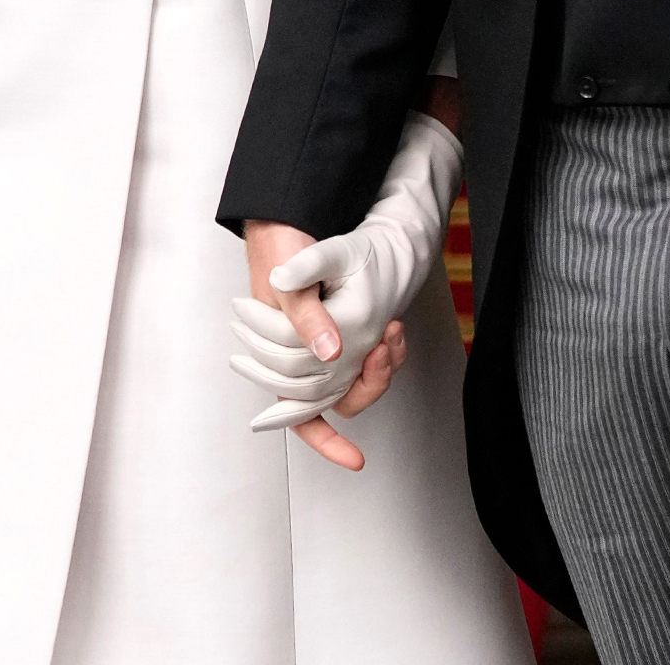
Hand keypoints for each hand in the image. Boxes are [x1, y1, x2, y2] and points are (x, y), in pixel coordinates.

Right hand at [241, 220, 399, 469]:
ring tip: (391, 334)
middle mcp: (301, 352)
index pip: (295, 410)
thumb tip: (332, 355)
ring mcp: (324, 340)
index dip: (323, 439)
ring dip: (382, 365)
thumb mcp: (291, 278)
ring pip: (358, 377)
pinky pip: (369, 353)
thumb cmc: (278, 242)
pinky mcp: (344, 326)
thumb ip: (307, 318)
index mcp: (277, 350)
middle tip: (385, 352)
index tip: (356, 459)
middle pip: (338, 397)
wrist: (291, 210)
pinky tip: (391, 328)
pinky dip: (385, 348)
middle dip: (370, 383)